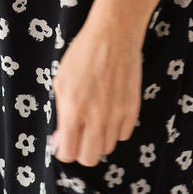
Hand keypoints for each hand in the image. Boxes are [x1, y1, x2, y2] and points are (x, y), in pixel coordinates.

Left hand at [50, 21, 142, 166]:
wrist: (114, 35)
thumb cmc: (83, 54)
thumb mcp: (61, 81)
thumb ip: (61, 113)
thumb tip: (60, 140)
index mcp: (73, 110)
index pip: (68, 153)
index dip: (64, 151)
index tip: (64, 143)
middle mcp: (95, 117)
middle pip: (89, 158)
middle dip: (81, 151)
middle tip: (79, 136)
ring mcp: (116, 114)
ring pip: (108, 147)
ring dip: (99, 139)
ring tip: (95, 120)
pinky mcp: (132, 109)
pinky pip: (123, 134)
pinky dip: (115, 129)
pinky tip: (109, 113)